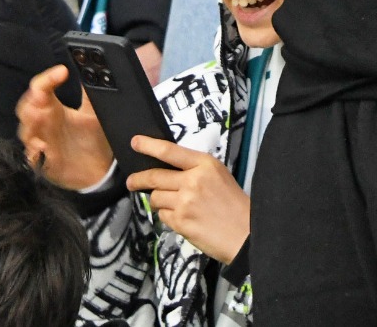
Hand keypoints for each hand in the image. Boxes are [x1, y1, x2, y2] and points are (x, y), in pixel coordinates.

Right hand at [16, 63, 115, 189]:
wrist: (99, 170)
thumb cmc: (92, 140)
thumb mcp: (93, 114)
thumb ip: (90, 94)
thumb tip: (93, 70)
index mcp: (53, 108)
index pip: (41, 88)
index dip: (48, 78)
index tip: (62, 72)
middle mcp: (44, 124)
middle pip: (26, 107)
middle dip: (32, 100)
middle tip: (42, 95)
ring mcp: (41, 143)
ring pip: (25, 130)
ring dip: (31, 122)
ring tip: (41, 115)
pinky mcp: (43, 163)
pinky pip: (32, 157)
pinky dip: (35, 151)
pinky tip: (42, 146)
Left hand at [128, 137, 251, 262]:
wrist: (245, 234)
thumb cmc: (234, 203)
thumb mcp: (218, 175)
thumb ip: (195, 170)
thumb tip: (167, 171)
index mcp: (204, 164)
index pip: (169, 151)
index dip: (149, 145)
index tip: (135, 142)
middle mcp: (192, 180)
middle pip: (155, 176)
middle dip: (138, 179)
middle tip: (131, 181)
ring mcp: (184, 202)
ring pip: (155, 197)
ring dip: (158, 201)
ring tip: (172, 205)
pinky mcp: (180, 222)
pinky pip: (162, 215)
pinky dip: (167, 216)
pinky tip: (181, 218)